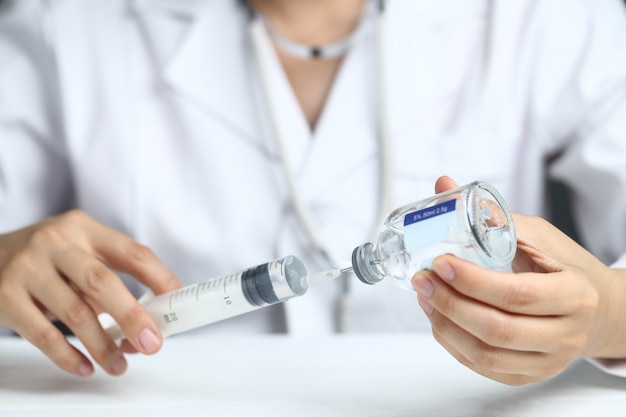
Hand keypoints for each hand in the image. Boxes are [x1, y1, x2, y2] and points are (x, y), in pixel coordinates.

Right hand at [0, 210, 181, 375]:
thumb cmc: (43, 258)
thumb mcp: (75, 252)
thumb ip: (106, 279)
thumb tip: (145, 319)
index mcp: (84, 229)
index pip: (133, 253)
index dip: (161, 279)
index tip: (177, 304)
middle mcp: (57, 243)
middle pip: (103, 282)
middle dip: (132, 317)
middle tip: (151, 344)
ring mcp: (28, 268)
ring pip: (76, 313)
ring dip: (103, 346)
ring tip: (117, 364)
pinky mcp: (6, 296)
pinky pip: (44, 334)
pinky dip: (67, 355)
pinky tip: (84, 366)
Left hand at [411, 176, 625, 384]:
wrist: (599, 309)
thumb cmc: (567, 267)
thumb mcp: (538, 235)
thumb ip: (491, 214)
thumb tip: (443, 186)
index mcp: (574, 294)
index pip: (516, 294)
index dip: (471, 281)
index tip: (440, 262)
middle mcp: (565, 334)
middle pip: (497, 329)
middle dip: (449, 303)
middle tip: (422, 280)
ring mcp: (548, 360)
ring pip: (485, 354)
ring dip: (445, 325)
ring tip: (425, 297)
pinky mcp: (530, 373)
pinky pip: (483, 367)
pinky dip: (453, 344)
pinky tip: (439, 319)